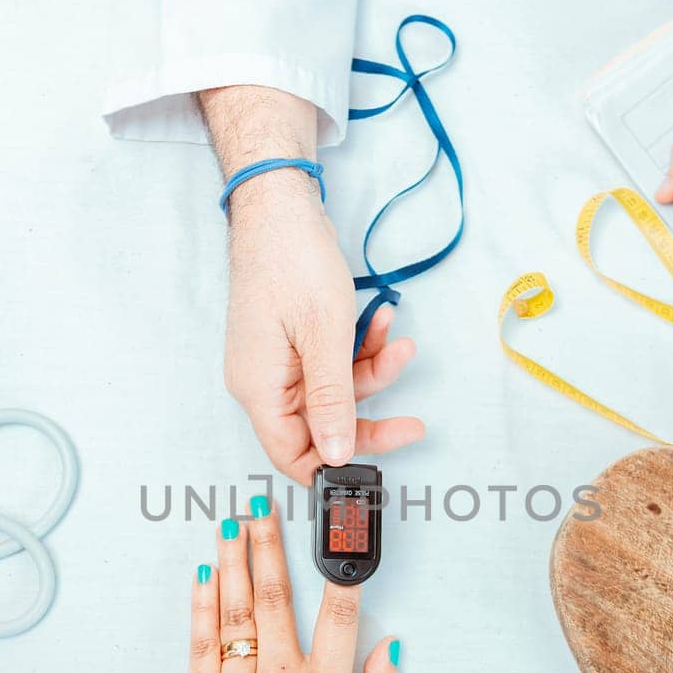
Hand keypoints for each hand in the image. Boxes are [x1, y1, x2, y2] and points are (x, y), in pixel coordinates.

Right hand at [225, 177, 423, 483]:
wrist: (280, 207)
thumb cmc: (292, 261)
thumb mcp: (324, 337)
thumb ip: (331, 402)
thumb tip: (335, 454)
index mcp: (260, 390)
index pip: (292, 455)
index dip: (333, 466)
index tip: (376, 465)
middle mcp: (265, 383)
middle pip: (320, 427)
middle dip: (370, 418)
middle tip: (412, 423)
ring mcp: (279, 362)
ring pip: (335, 392)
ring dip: (371, 371)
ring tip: (400, 343)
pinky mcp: (295, 343)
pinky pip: (333, 364)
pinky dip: (361, 348)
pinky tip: (380, 322)